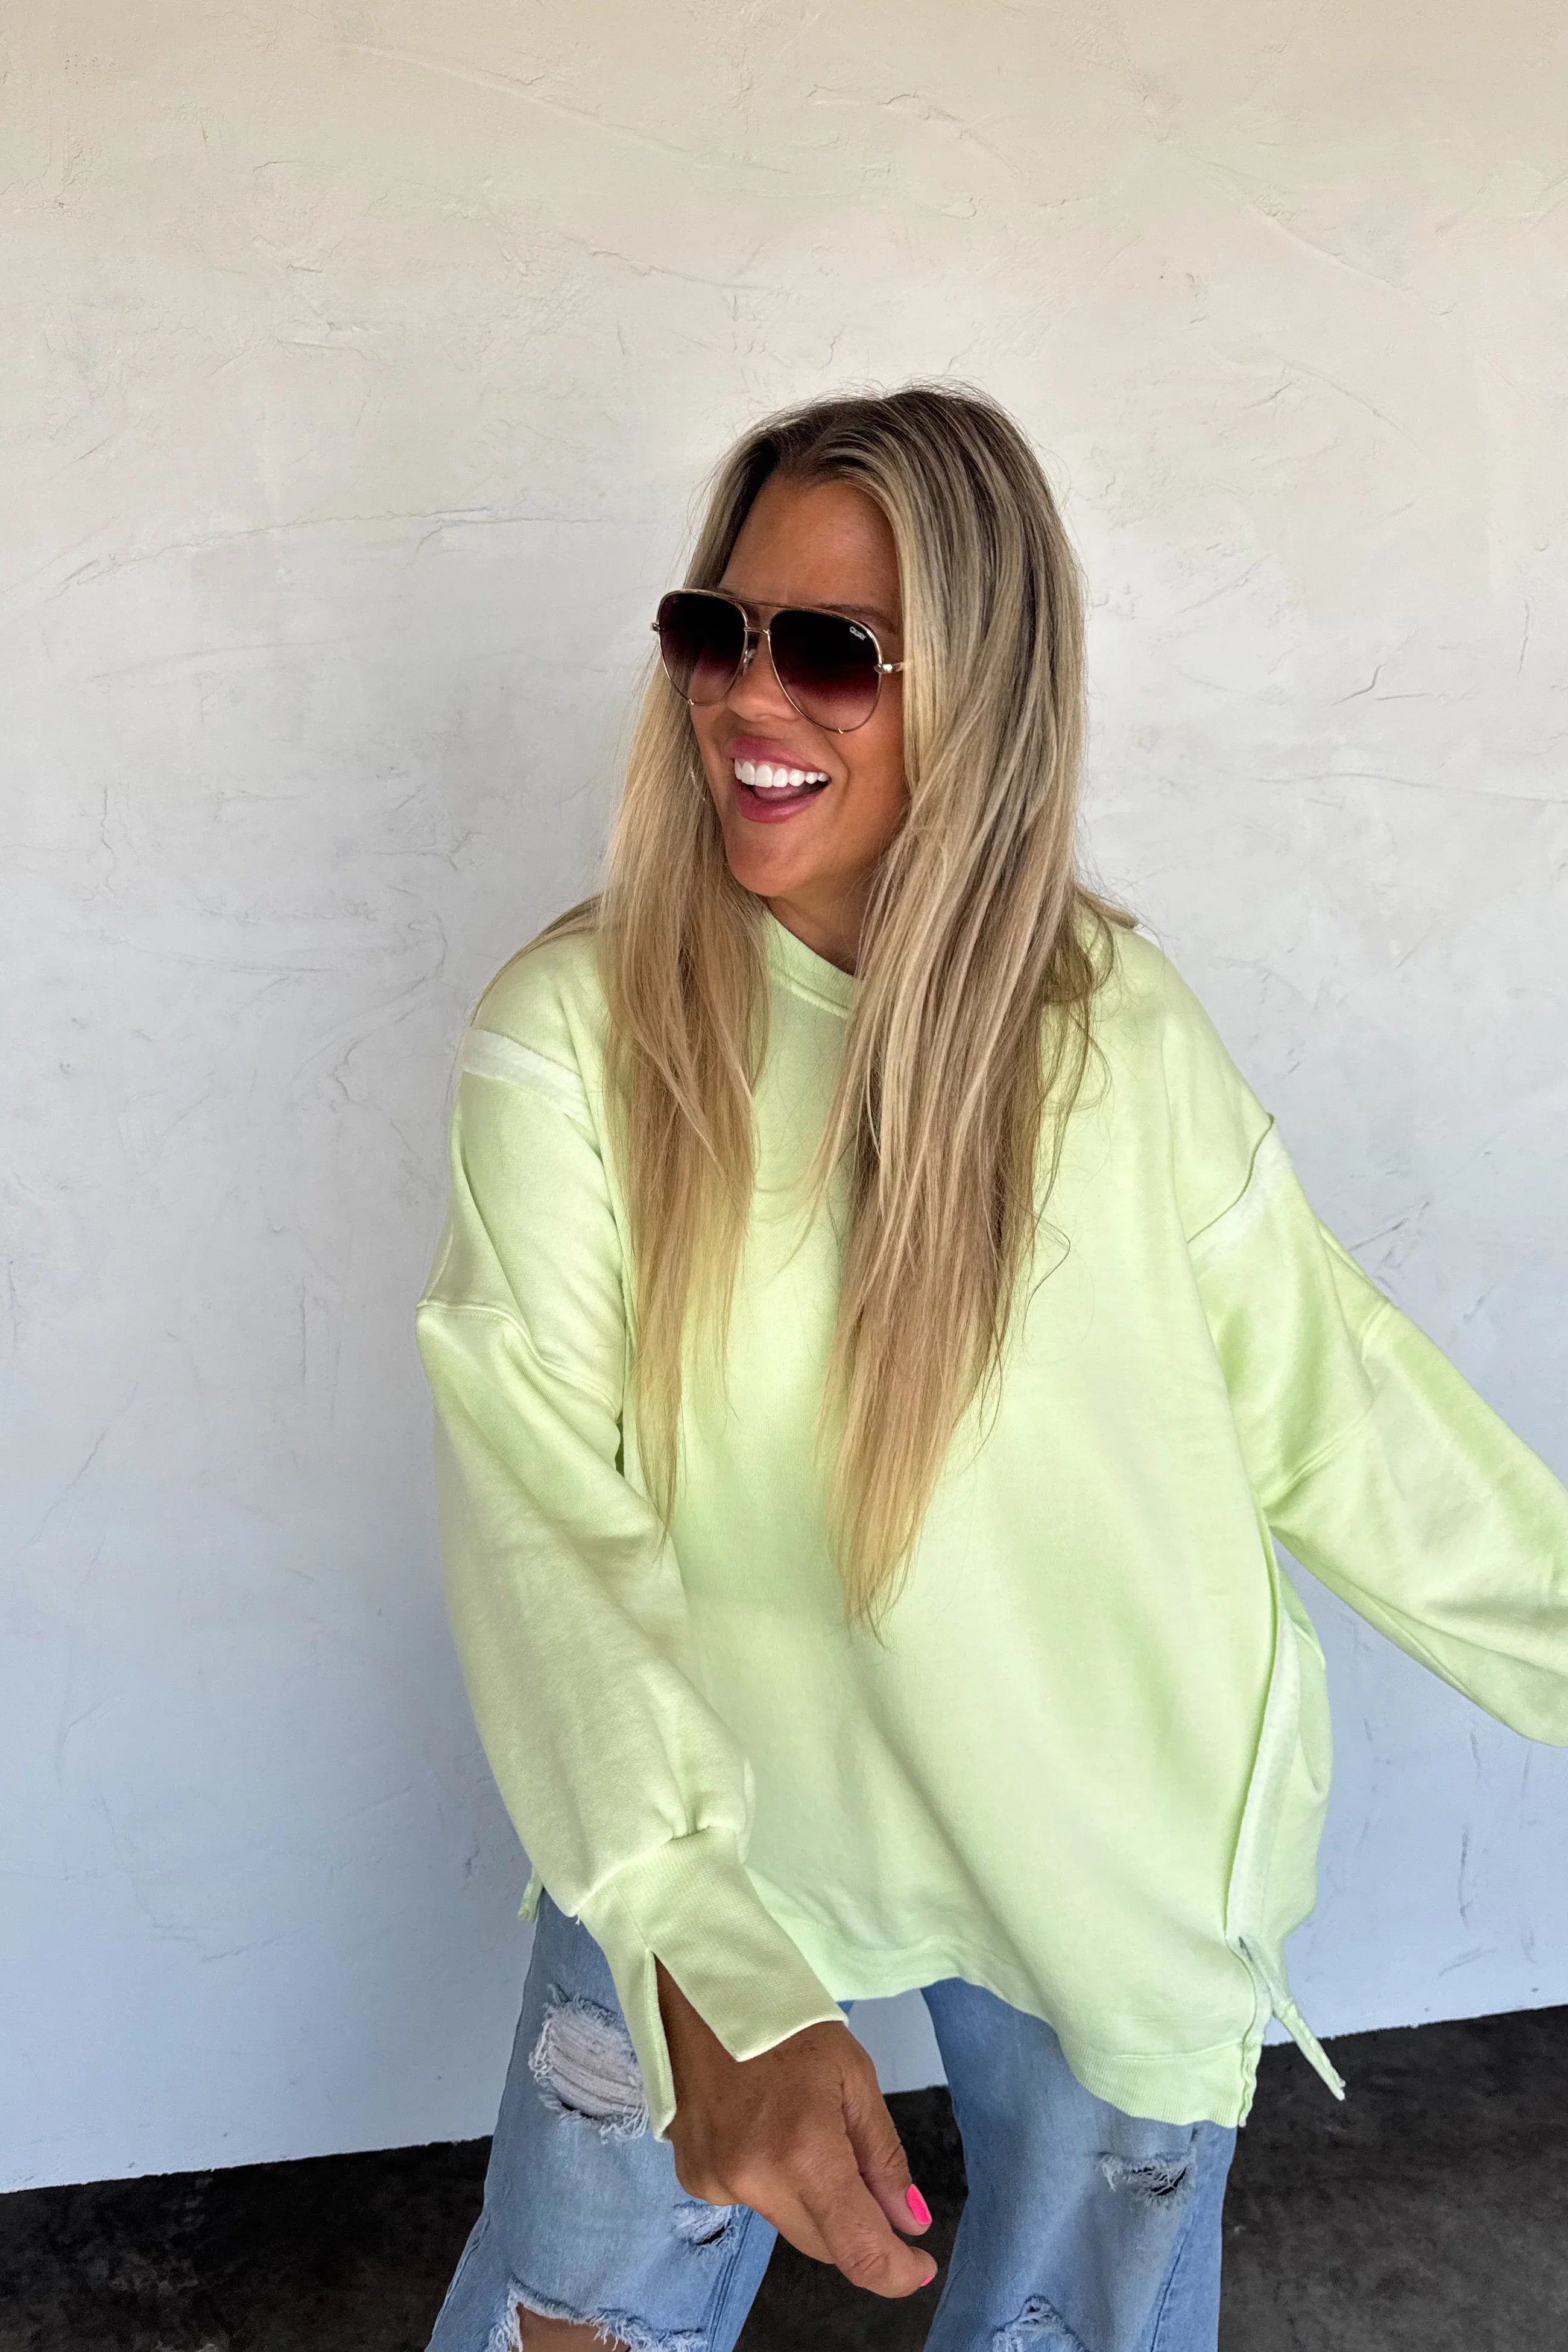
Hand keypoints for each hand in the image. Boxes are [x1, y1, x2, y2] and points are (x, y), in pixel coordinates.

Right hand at [655, 1959, 937, 2298]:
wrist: (702, 1990)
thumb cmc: (789, 2024)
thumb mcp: (854, 2076)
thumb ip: (883, 2157)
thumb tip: (909, 2223)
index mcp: (804, 2152)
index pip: (857, 2250)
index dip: (896, 2272)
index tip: (920, 2263)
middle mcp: (755, 2181)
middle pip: (824, 2244)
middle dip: (858, 2225)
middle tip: (870, 2177)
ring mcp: (716, 2184)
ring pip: (789, 2224)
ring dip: (814, 2202)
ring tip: (808, 2131)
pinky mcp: (694, 2179)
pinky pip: (752, 2202)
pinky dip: (773, 2183)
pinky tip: (765, 2130)